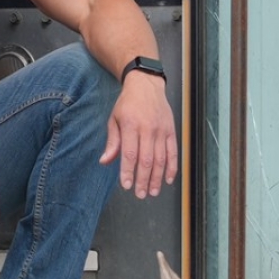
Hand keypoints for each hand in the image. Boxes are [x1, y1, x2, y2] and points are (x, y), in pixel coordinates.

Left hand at [101, 71, 177, 198]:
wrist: (146, 84)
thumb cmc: (127, 104)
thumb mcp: (114, 119)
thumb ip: (112, 142)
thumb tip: (105, 162)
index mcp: (131, 125)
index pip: (130, 154)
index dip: (128, 171)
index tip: (126, 185)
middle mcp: (148, 128)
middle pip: (146, 160)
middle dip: (143, 180)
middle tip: (140, 194)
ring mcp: (161, 130)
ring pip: (161, 159)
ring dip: (157, 177)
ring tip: (153, 192)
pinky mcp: (171, 130)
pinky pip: (173, 152)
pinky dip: (171, 167)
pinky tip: (168, 180)